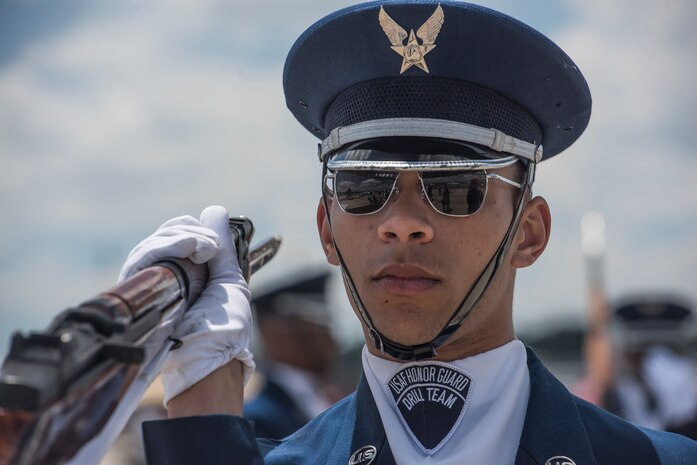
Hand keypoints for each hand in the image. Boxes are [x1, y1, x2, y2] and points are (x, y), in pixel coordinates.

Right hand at [118, 205, 253, 405]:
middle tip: (211, 247)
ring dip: (184, 237)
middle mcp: (164, 278)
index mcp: (186, 275)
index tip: (215, 242)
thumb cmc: (224, 330)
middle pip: (162, 235)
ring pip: (151, 243)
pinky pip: (143, 256)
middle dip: (189, 231)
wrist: (210, 360)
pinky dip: (171, 244)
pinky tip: (191, 247)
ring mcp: (148, 285)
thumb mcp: (230, 281)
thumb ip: (223, 248)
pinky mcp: (134, 292)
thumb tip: (215, 210)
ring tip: (205, 250)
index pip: (177, 236)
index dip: (194, 230)